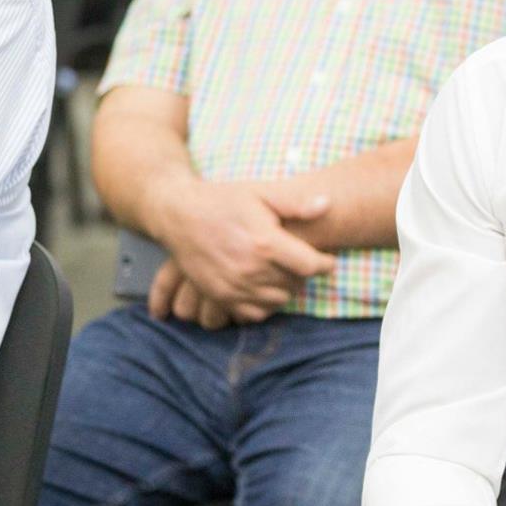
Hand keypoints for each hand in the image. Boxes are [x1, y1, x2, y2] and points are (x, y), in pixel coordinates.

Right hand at [149, 180, 334, 321]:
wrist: (178, 214)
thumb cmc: (222, 200)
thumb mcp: (260, 193)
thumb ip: (295, 202)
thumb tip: (328, 204)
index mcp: (265, 242)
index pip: (311, 266)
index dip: (325, 264)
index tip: (327, 261)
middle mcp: (250, 269)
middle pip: (296, 285)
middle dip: (303, 274)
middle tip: (301, 262)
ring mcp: (233, 286)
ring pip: (277, 301)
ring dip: (285, 289)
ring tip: (282, 272)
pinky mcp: (219, 296)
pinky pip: (254, 313)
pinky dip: (264, 304)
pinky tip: (263, 286)